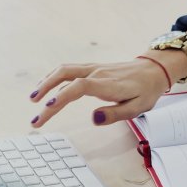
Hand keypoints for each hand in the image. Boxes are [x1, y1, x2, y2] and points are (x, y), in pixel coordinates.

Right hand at [29, 57, 173, 128]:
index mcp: (107, 84)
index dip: (62, 96)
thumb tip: (93, 118)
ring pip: (64, 70)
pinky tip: (46, 87)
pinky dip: (54, 77)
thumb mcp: (137, 108)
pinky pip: (69, 70)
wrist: (153, 70)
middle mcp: (97, 73)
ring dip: (46, 82)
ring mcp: (93, 68)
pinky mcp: (92, 68)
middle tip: (35, 114)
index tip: (49, 107)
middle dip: (46, 90)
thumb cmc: (145, 91)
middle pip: (65, 75)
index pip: (79, 87)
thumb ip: (115, 114)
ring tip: (33, 98)